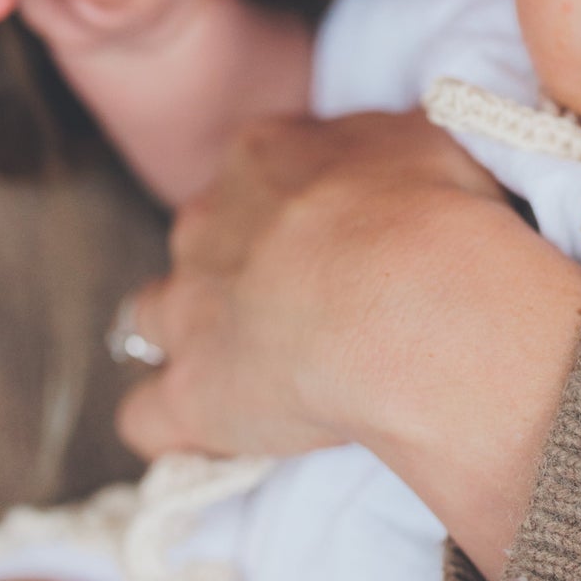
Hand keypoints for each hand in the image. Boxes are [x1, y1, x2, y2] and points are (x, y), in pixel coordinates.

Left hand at [117, 112, 580, 578]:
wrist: (412, 298)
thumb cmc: (435, 210)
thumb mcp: (432, 140)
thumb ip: (396, 146)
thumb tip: (404, 151)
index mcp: (266, 155)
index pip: (254, 170)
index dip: (288, 208)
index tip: (330, 237)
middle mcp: (209, 224)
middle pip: (200, 242)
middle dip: (234, 271)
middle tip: (303, 306)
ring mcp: (188, 310)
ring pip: (148, 317)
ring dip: (186, 340)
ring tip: (245, 371)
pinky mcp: (189, 395)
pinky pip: (145, 418)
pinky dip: (172, 428)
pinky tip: (215, 440)